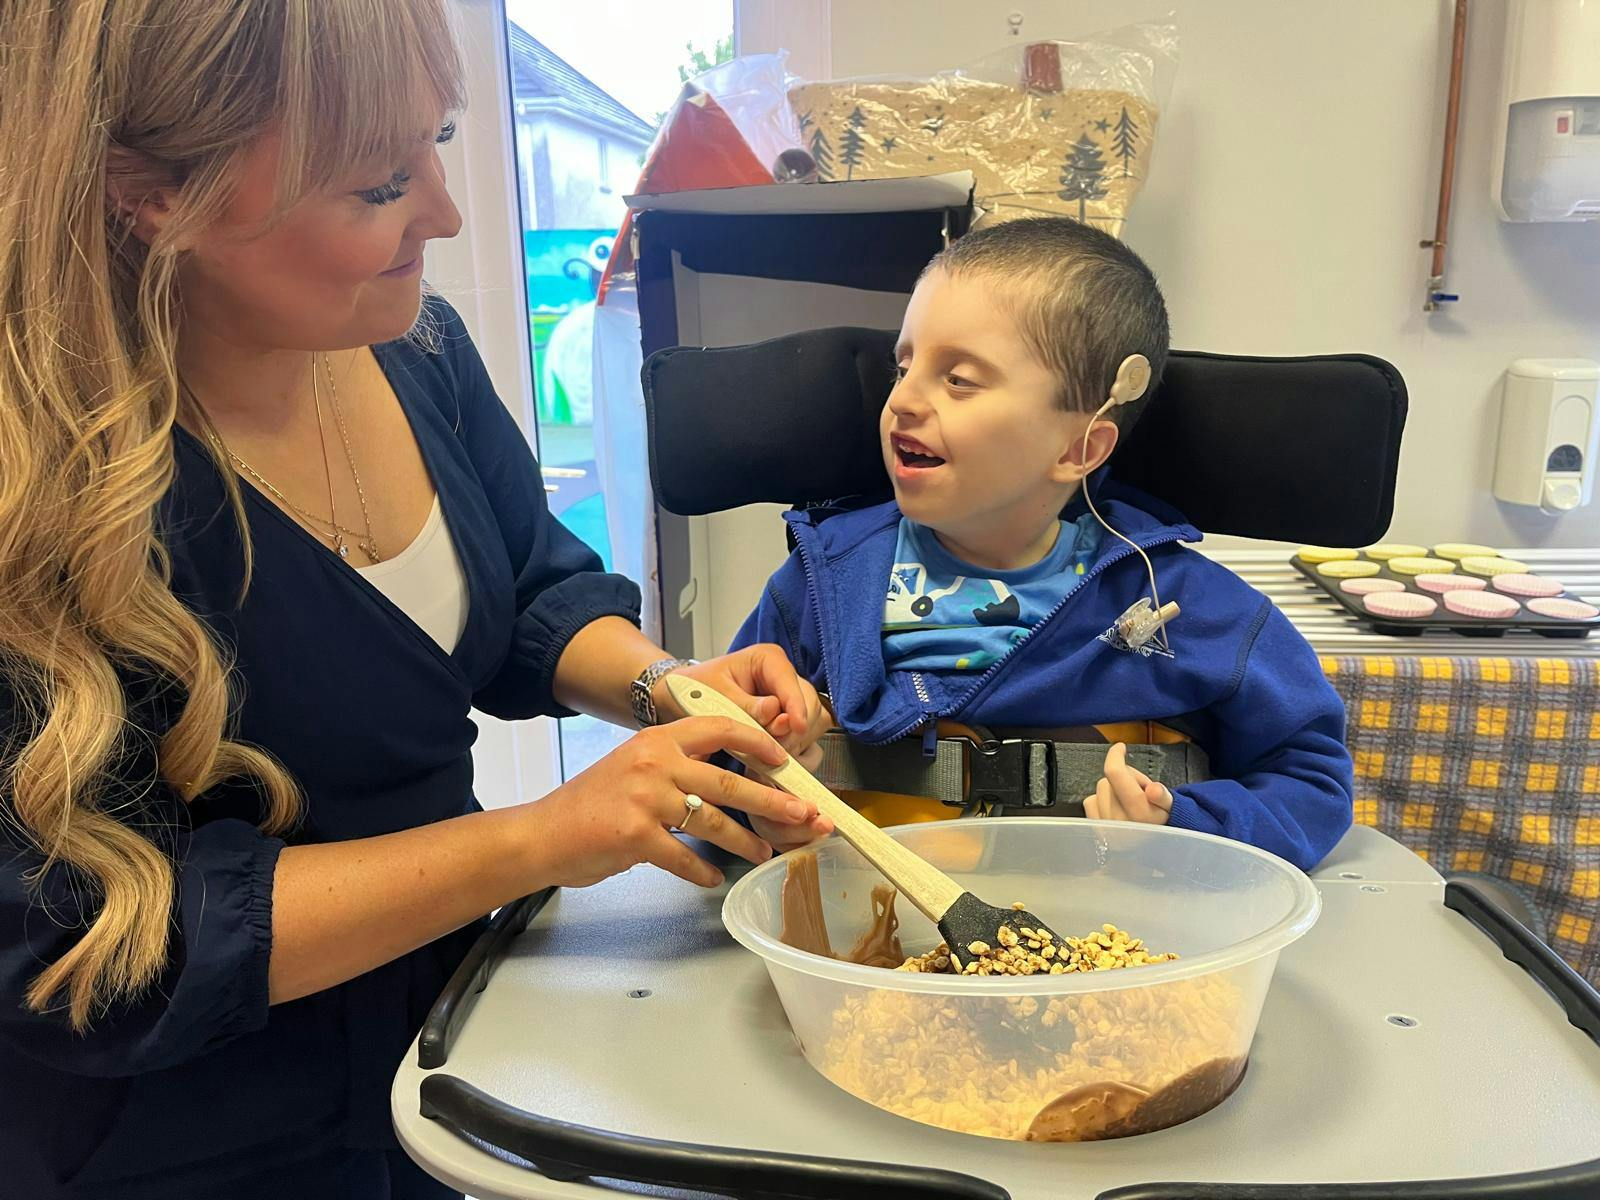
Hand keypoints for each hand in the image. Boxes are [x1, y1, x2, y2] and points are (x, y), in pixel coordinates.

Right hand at [528, 717, 819, 888]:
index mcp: (658, 740)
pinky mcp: (636, 837)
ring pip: (714, 822)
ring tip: (765, 852)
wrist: (543, 833)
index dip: (759, 742)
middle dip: (774, 800)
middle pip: (730, 781)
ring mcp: (646, 800)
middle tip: (804, 814)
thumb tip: (727, 776)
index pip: (720, 728)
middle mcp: (655, 763)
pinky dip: (703, 871)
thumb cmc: (592, 802)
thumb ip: (676, 764)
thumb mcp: (634, 764)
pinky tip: (715, 877)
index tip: (786, 759)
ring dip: (746, 840)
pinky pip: (685, 857)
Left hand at [657, 645, 829, 768]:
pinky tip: (772, 765)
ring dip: (793, 746)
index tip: (796, 726)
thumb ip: (745, 706)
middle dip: (792, 732)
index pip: (792, 683)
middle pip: (810, 706)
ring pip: (813, 727)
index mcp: (768, 660)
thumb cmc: (698, 691)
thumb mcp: (716, 696)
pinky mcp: (791, 724)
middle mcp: (785, 679)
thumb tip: (773, 711)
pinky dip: (793, 757)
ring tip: (766, 761)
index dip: (797, 706)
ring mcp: (791, 703)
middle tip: (771, 752)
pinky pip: (807, 742)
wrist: (684, 701)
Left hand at [1084, 743, 1172, 824]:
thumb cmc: (1164, 823)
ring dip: (1114, 790)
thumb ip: (1163, 797)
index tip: (1120, 747)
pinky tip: (1116, 808)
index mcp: (1139, 813)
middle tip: (1141, 792)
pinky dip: (1102, 800)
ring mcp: (1105, 828)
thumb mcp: (1171, 808)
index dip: (1115, 755)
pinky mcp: (1096, 832)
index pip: (1116, 774)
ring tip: (1130, 802)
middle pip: (1108, 780)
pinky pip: (1090, 802)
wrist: (1155, 851)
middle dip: (1125, 780)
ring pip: (1099, 790)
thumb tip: (1153, 790)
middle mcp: (1119, 822)